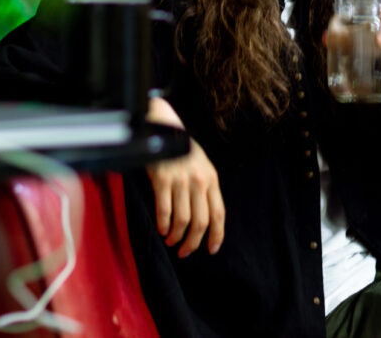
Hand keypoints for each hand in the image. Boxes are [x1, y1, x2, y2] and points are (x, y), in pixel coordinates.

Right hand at [145, 97, 225, 256]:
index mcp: (211, 179)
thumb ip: (206, 188)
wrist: (164, 129)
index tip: (211, 249)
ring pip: (183, 220)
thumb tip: (207, 219)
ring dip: (177, 236)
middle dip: (193, 242)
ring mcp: (181, 180)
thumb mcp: (201, 166)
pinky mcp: (162, 180)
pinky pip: (164, 211)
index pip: (219, 214)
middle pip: (201, 222)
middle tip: (185, 252)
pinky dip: (163, 224)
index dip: (216, 235)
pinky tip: (162, 229)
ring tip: (171, 241)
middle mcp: (199, 181)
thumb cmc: (182, 151)